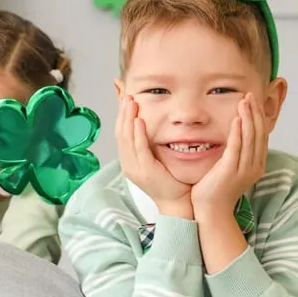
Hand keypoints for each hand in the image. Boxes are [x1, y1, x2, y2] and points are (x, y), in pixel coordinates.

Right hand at [115, 96, 191, 216]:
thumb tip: (148, 123)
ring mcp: (134, 168)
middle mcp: (128, 163)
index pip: (120, 133)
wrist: (177, 202)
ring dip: (127, 118)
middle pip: (120, 133)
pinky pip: (139, 149)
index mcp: (129, 160)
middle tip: (126, 94)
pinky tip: (138, 121)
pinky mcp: (145, 170)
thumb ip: (151, 141)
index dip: (120, 114)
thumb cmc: (171, 180)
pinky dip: (138, 134)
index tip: (123, 97)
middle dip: (122, 112)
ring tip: (130, 102)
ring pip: (126, 139)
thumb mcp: (156, 157)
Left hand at [191, 94, 267, 219]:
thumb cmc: (216, 190)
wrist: (211, 212)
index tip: (253, 101)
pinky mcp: (231, 171)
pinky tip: (237, 119)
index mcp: (256, 165)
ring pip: (250, 138)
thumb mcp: (231, 169)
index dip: (258, 116)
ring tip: (245, 100)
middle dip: (255, 112)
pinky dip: (238, 132)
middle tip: (251, 95)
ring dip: (248, 117)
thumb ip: (235, 153)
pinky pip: (237, 148)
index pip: (261, 135)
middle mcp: (254, 166)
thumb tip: (235, 136)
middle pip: (259, 133)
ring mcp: (244, 169)